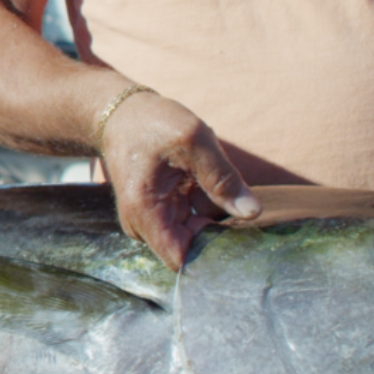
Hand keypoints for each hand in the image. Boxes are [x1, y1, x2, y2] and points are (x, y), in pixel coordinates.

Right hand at [95, 91, 261, 269]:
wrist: (120, 114)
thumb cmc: (152, 123)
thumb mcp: (194, 140)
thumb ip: (223, 178)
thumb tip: (252, 213)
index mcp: (145, 212)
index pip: (182, 259)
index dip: (211, 252)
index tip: (236, 232)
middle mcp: (142, 225)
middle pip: (191, 247)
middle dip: (215, 227)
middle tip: (229, 195)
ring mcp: (149, 220)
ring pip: (193, 232)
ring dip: (209, 211)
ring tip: (205, 178)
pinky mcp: (156, 213)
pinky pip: (189, 219)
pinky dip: (201, 203)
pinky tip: (197, 179)